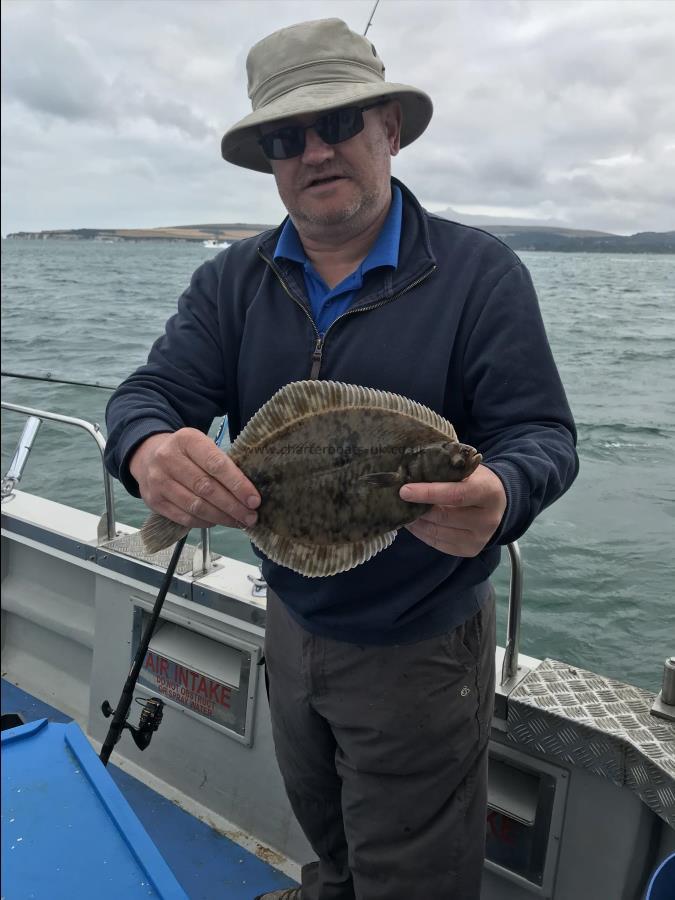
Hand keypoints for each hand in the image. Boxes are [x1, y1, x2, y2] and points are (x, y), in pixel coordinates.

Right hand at [129, 428, 259, 530]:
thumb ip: (221, 463)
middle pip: (206, 488)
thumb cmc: (186, 452)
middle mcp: (168, 459)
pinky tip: (218, 521)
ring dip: (221, 517)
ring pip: (196, 506)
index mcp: (186, 440)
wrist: (147, 455)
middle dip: (233, 505)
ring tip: (238, 522)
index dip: (238, 484)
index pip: (216, 464)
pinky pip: (184, 517)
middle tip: (251, 516)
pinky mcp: (154, 501)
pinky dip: (204, 522)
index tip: (254, 500)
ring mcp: (158, 481)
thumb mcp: (202, 445)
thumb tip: (248, 493)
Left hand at [400, 465, 505, 556]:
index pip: (455, 495)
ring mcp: (480, 538)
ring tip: (403, 510)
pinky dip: (422, 533)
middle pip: (444, 517)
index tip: (404, 491)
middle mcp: (488, 519)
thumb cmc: (476, 480)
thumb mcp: (468, 469)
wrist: (498, 501)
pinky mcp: (470, 550)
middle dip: (417, 508)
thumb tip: (411, 473)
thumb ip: (446, 471)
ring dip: (416, 522)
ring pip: (438, 532)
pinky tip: (414, 522)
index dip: (428, 493)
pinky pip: (438, 543)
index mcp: (488, 492)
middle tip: (398, 500)